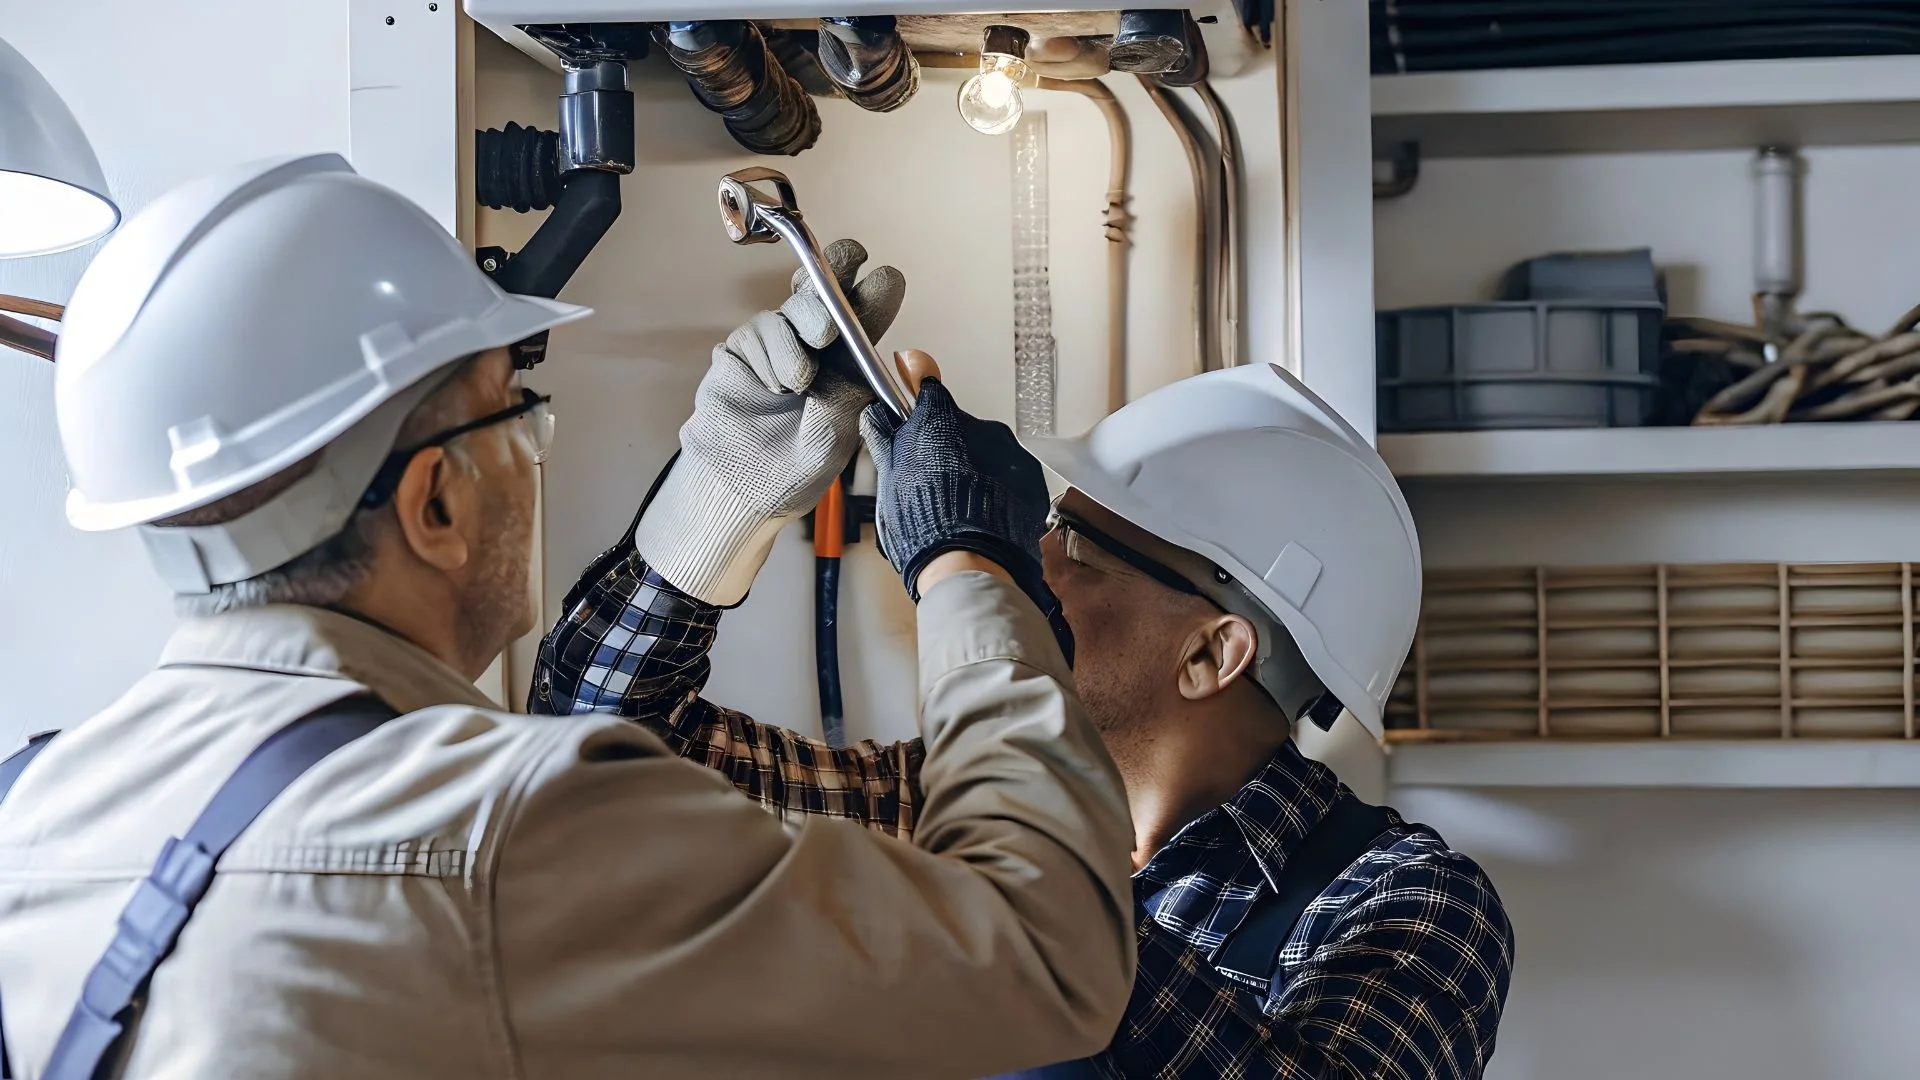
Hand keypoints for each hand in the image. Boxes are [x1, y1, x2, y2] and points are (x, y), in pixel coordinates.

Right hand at [634, 239, 904, 605]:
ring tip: (800, 380)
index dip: (877, 292)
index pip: (868, 316)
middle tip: (839, 298)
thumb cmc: (794, 470)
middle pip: (828, 290)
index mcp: (851, 365)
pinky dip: (771, 354)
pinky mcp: (745, 347)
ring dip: (803, 331)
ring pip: (796, 307)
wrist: (742, 488)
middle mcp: (817, 347)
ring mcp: (780, 342)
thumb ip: (848, 391)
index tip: (886, 279)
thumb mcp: (835, 435)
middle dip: (836, 277)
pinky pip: (761, 330)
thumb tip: (867, 348)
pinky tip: (773, 386)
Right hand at [859, 351, 1053, 606]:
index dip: (916, 387)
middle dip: (946, 447)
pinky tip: (982, 514)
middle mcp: (980, 427)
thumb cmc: (924, 522)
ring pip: (986, 452)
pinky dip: (998, 489)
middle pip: (958, 427)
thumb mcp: (889, 477)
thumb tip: (877, 414)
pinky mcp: (1031, 480)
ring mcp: (1010, 453)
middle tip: (930, 480)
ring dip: (974, 469)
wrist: (969, 563)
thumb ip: (885, 435)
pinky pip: (1010, 476)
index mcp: (941, 420)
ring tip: (958, 505)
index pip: (927, 385)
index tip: (910, 386)